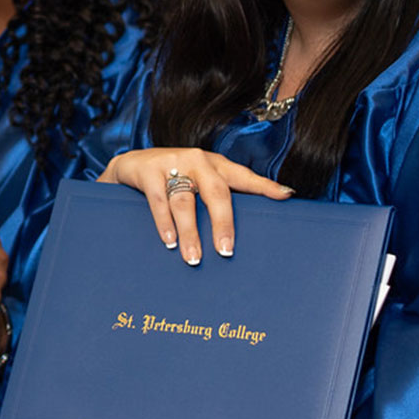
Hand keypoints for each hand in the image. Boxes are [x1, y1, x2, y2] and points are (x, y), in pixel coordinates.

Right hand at [98, 147, 291, 263]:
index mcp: (215, 165)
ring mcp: (172, 163)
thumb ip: (218, 199)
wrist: (132, 164)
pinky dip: (164, 223)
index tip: (286, 195)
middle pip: (216, 193)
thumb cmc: (173, 180)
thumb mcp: (198, 183)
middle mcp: (198, 160)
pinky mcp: (149, 170)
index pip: (244, 176)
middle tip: (226, 252)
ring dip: (190, 232)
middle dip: (222, 224)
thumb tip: (242, 235)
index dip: (265, 185)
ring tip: (194, 258)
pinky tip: (169, 241)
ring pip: (185, 202)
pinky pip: (159, 200)